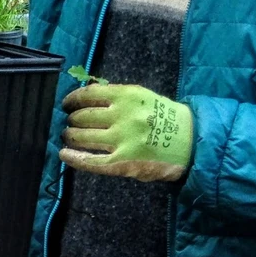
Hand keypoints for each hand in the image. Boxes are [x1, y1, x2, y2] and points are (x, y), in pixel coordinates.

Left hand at [59, 83, 192, 181]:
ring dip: (71, 137)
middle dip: (72, 120)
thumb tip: (84, 94)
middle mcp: (122, 116)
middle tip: (71, 124)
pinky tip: (64, 154)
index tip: (66, 104)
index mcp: (127, 95)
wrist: (191, 141)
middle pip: (81, 117)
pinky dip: (73, 158)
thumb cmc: (163, 117)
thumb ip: (114, 95)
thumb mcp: (142, 97)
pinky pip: (91, 161)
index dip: (72, 100)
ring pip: (81, 137)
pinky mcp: (123, 162)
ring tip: (70, 137)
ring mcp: (122, 140)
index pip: (87, 94)